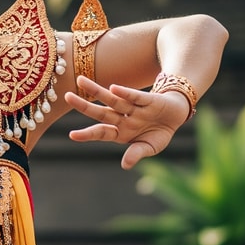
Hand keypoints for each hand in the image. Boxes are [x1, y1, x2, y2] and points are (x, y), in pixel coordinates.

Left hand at [64, 75, 190, 169]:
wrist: (177, 115)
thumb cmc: (159, 132)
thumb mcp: (150, 147)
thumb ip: (137, 153)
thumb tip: (125, 165)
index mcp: (121, 132)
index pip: (101, 132)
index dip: (87, 134)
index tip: (71, 135)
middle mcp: (123, 118)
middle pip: (101, 112)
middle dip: (84, 106)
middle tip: (66, 96)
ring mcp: (134, 108)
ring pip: (112, 99)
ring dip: (96, 91)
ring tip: (81, 80)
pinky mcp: (148, 100)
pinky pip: (135, 96)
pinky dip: (126, 93)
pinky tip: (113, 88)